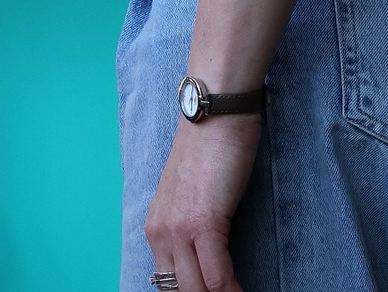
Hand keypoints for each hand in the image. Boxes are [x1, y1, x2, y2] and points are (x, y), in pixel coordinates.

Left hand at [145, 116, 258, 291]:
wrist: (215, 113)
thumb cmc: (211, 150)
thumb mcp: (190, 196)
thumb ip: (190, 227)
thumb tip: (207, 259)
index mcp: (156, 228)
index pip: (166, 285)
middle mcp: (160, 233)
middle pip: (177, 291)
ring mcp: (179, 229)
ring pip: (195, 290)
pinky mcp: (203, 223)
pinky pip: (217, 277)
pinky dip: (232, 291)